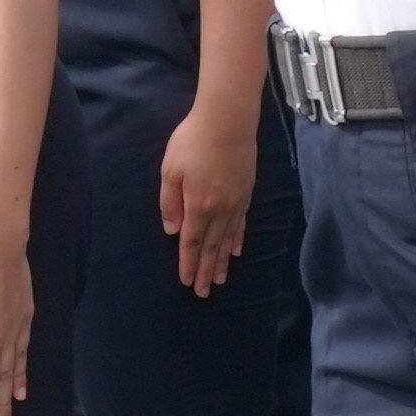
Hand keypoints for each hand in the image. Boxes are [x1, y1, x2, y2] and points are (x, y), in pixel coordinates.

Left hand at [156, 95, 258, 294]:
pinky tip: (235, 251)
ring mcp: (235, 203)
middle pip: (211, 247)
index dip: (189, 263)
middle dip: (205, 270)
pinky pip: (241, 224)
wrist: (227, 123)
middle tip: (203, 292)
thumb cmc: (192, 142)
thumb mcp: (170, 170)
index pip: (192, 242)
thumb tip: (172, 230)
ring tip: (219, 280)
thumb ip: (170, 202)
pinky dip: (237, 240)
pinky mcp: (245, 194)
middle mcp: (219, 210)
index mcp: (198, 206)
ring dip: (222, 261)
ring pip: (227, 240)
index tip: (187, 282)